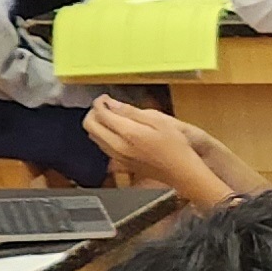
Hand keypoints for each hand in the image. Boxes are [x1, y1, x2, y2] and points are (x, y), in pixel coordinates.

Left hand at [85, 96, 226, 205]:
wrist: (182, 172)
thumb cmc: (176, 147)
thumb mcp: (159, 121)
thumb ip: (132, 112)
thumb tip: (112, 104)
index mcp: (128, 133)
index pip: (100, 113)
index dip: (100, 102)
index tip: (106, 98)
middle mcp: (118, 146)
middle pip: (89, 126)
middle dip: (94, 112)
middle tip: (105, 106)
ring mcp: (118, 157)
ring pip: (93, 137)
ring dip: (97, 124)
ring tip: (111, 117)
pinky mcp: (122, 164)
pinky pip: (103, 147)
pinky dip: (103, 135)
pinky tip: (116, 132)